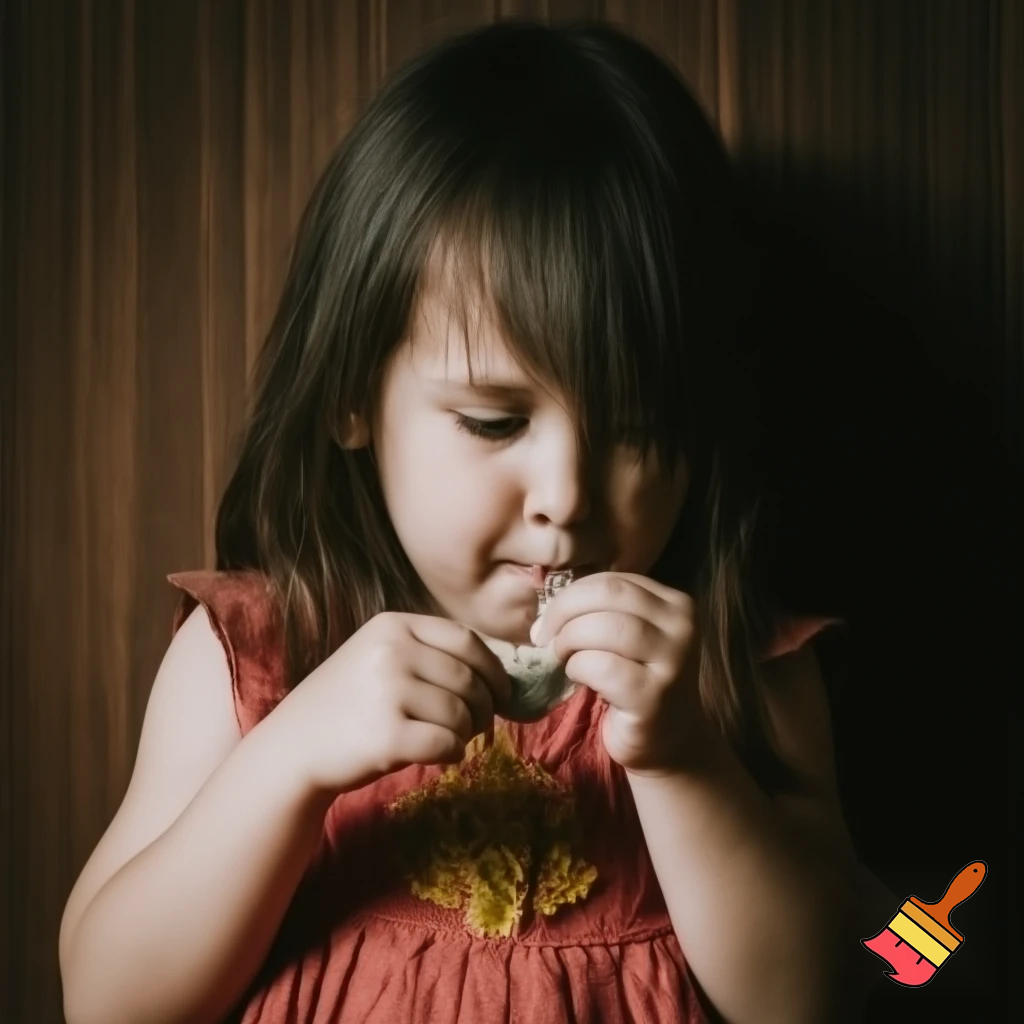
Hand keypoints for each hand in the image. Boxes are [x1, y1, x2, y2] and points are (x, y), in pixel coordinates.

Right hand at [269, 612, 510, 795]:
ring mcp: (388, 692)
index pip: (466, 639)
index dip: (494, 668)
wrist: (293, 748)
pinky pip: (448, 744)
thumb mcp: (379, 658)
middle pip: (469, 678)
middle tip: (479, 725)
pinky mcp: (388, 735)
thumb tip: (499, 673)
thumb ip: (428, 654)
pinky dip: (453, 754)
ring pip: (461, 713)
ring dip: (466, 733)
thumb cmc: (348, 705)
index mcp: (392, 625)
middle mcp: (390, 651)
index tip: (503, 691)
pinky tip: (439, 755)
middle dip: (485, 706)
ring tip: (447, 738)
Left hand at [532, 572, 710, 774]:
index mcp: (675, 603)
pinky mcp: (653, 696)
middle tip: (544, 637)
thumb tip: (547, 604)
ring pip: (604, 627)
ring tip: (562, 657)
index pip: (612, 580)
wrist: (667, 740)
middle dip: (563, 611)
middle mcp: (681, 626)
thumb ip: (602, 611)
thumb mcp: (628, 636)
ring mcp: (672, 662)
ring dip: (568, 640)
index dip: (571, 594)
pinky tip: (577, 678)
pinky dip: (577, 668)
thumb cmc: (637, 682)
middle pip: (607, 595)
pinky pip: (601, 667)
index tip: (549, 620)